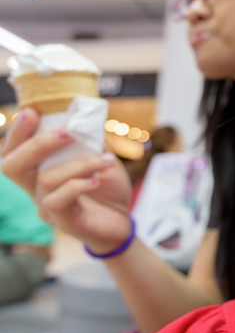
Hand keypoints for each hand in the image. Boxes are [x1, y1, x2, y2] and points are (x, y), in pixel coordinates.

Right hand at [1, 108, 132, 252]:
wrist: (123, 221)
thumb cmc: (107, 188)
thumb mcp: (101, 157)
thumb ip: (91, 140)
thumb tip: (86, 117)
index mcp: (40, 170)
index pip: (13, 151)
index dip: (17, 132)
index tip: (31, 112)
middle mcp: (36, 188)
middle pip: (12, 165)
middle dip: (38, 143)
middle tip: (67, 132)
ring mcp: (47, 206)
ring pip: (46, 179)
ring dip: (78, 163)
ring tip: (104, 159)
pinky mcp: (62, 221)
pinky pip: (58, 200)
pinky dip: (78, 184)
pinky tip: (96, 180)